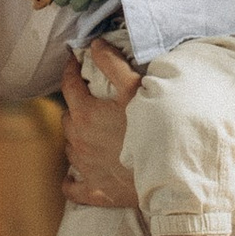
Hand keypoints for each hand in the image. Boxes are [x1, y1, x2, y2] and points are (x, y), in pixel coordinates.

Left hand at [61, 43, 139, 207]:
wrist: (167, 174)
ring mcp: (84, 168)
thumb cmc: (153, 129)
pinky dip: (73, 178)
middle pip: (67, 116)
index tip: (74, 61)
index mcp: (85, 114)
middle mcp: (78, 141)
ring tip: (93, 132)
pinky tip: (77, 174)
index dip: (70, 69)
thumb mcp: (136, 89)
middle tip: (92, 100)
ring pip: (70, 146)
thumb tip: (95, 45)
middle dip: (76, 105)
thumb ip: (113, 64)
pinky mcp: (94, 190)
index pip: (68, 85)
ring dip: (77, 137)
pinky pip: (72, 186)